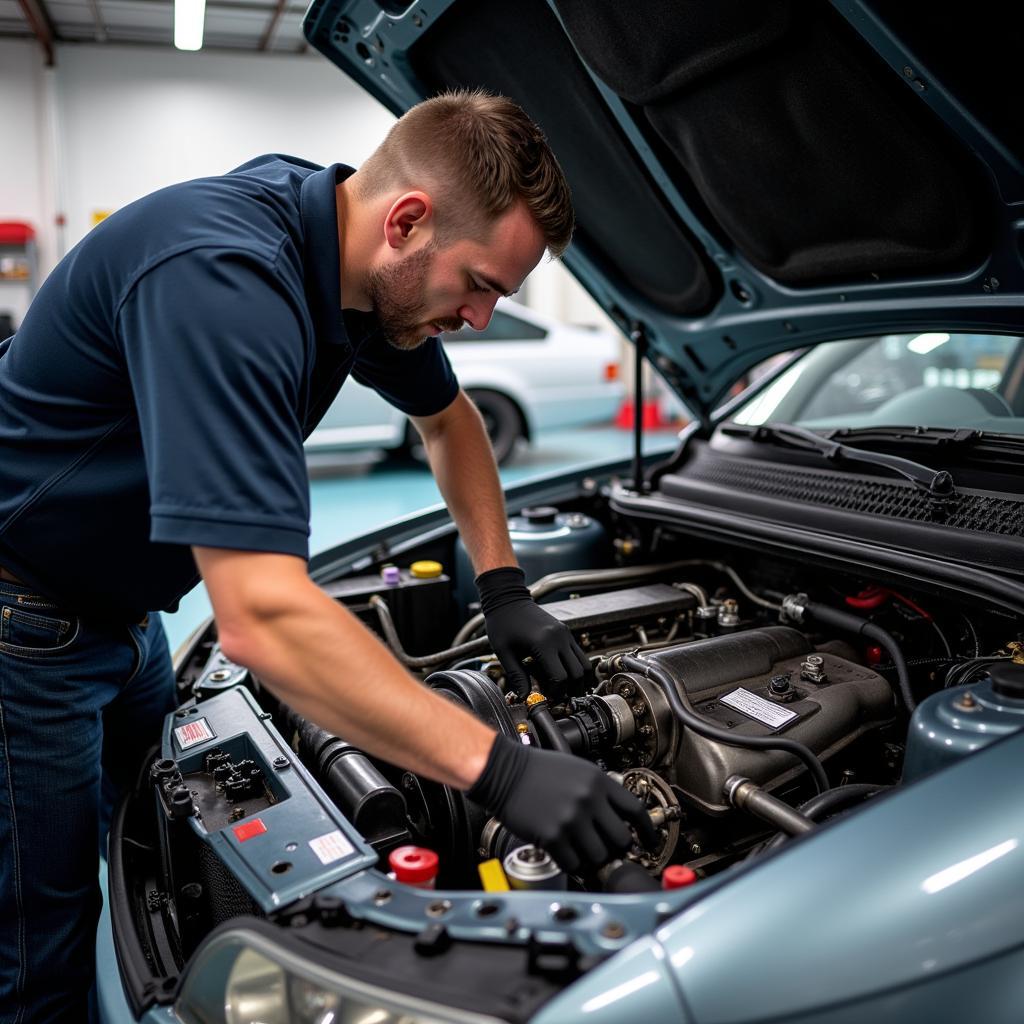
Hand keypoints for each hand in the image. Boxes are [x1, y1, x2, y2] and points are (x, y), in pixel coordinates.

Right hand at [467, 734, 657, 873]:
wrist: (504, 771)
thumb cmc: (538, 770)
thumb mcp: (578, 769)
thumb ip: (600, 791)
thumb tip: (620, 818)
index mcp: (598, 782)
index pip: (636, 810)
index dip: (648, 830)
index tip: (650, 841)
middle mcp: (588, 800)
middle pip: (621, 839)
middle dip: (618, 849)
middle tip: (610, 851)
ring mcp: (571, 819)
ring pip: (599, 856)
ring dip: (594, 859)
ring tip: (584, 852)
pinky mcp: (552, 836)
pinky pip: (574, 863)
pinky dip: (573, 864)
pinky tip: (567, 855)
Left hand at [476, 566, 589, 699]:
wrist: (508, 599)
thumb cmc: (502, 624)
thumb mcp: (504, 653)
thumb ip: (517, 676)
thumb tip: (524, 697)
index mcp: (542, 643)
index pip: (559, 677)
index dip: (556, 693)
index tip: (547, 699)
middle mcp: (559, 638)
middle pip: (577, 673)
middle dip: (571, 690)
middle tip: (560, 699)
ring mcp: (565, 634)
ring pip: (584, 663)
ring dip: (579, 680)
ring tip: (567, 691)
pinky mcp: (566, 632)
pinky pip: (579, 653)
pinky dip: (577, 668)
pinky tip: (566, 676)